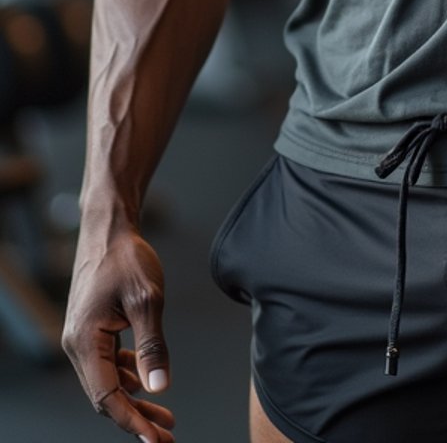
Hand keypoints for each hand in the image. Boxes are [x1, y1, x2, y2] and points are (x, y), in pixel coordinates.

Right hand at [62, 227, 175, 441]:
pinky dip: (129, 376)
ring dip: (135, 400)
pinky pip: (109, 364)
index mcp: (85, 342)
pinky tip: (147, 383)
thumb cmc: (126, 258)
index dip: (132, 422)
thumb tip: (159, 388)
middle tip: (165, 437)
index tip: (156, 440)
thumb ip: (153, 345)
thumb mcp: (147, 300)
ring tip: (165, 417)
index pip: (107, 397)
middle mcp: (78, 345)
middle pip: (106, 395)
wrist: (110, 228)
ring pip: (109, 381)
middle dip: (136, 418)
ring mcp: (84, 338)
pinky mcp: (93, 329)